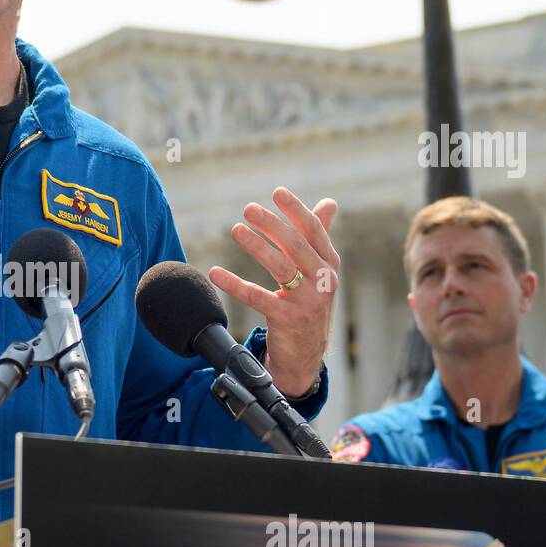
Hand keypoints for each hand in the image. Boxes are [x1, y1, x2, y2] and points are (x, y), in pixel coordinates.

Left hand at [208, 187, 338, 397]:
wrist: (305, 355)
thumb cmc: (309, 305)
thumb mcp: (319, 272)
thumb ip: (319, 237)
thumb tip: (329, 202)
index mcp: (330, 264)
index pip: (314, 231)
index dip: (296, 210)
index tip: (277, 192)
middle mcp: (323, 281)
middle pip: (296, 245)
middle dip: (272, 224)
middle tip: (248, 209)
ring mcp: (307, 301)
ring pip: (280, 266)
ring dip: (256, 245)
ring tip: (236, 229)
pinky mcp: (288, 320)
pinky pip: (257, 297)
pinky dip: (234, 284)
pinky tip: (216, 272)